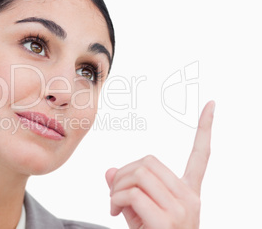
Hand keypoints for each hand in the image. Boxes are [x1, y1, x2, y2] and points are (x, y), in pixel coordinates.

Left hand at [105, 101, 214, 228]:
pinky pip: (132, 193)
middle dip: (124, 172)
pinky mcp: (166, 220)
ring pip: (139, 173)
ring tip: (114, 204)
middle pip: (149, 161)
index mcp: (188, 192)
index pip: (201, 155)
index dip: (206, 129)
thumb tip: (110, 170)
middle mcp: (189, 197)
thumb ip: (127, 189)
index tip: (211, 104)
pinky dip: (115, 199)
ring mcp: (181, 209)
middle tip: (114, 192)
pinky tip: (114, 212)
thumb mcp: (139, 212)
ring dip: (117, 186)